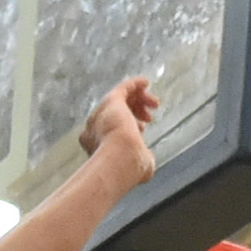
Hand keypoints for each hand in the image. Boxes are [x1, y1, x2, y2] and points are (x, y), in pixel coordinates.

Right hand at [78, 77, 159, 192]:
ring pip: (120, 100)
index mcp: (96, 143)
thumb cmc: (127, 168)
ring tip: (155, 104)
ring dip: (138, 99)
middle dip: (134, 112)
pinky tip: (146, 82)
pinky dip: (135, 84)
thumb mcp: (135, 167)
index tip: (142, 129)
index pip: (112, 128)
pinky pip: (123, 88)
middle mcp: (95, 126)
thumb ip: (138, 160)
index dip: (129, 126)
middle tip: (149, 116)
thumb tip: (146, 161)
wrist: (119, 159)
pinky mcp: (112, 101)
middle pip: (116, 112)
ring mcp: (103, 113)